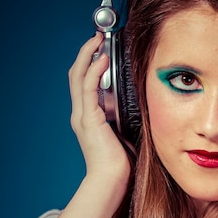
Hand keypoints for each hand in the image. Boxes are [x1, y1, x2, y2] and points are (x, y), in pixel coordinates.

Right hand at [68, 32, 132, 184]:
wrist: (112, 180)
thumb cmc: (121, 164)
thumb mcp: (125, 134)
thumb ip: (126, 118)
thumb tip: (141, 106)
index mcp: (89, 118)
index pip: (84, 84)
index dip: (89, 64)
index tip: (101, 49)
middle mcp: (81, 115)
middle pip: (76, 75)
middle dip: (86, 53)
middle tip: (97, 37)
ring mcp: (82, 116)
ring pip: (78, 76)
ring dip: (87, 55)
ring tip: (98, 40)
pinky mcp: (88, 119)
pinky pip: (87, 87)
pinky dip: (93, 70)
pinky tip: (102, 58)